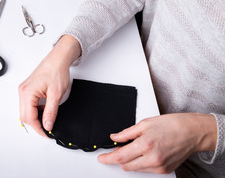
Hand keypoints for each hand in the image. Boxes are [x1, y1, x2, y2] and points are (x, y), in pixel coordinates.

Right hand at [18, 35, 80, 135]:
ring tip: (47, 119)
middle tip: (47, 129)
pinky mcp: (28, 88)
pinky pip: (28, 104)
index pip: (29, 117)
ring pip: (25, 110)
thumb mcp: (56, 95)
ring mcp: (24, 89)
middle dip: (36, 124)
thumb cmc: (56, 71)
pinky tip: (44, 110)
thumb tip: (47, 125)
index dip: (39, 128)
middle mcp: (23, 91)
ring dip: (35, 117)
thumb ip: (50, 112)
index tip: (47, 134)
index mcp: (27, 93)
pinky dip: (35, 110)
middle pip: (24, 116)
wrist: (58, 59)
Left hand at [98, 113, 216, 173]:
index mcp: (145, 144)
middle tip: (119, 148)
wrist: (192, 132)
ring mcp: (159, 166)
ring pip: (134, 169)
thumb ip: (126, 133)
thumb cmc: (171, 125)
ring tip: (135, 147)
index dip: (107, 158)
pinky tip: (145, 153)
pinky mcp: (164, 170)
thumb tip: (114, 138)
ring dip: (129, 161)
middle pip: (125, 165)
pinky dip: (140, 163)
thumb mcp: (145, 123)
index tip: (101, 158)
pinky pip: (145, 170)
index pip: (120, 157)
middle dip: (118, 158)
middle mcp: (152, 158)